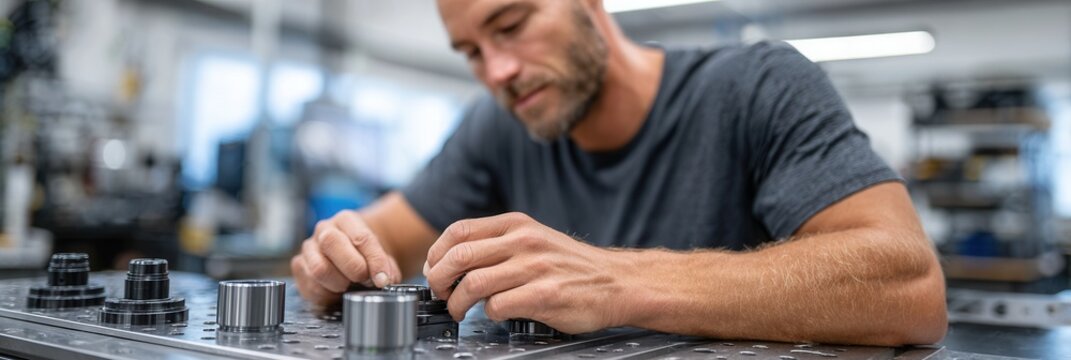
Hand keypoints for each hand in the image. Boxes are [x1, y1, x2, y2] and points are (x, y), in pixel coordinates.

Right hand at [291, 210, 402, 305]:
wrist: (351, 259)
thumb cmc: (366, 257)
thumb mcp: (382, 258)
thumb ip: (386, 268)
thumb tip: (384, 280)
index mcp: (346, 220)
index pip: (361, 237)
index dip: (374, 261)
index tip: (383, 279)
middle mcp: (324, 230)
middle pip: (331, 243)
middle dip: (353, 268)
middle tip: (364, 280)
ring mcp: (308, 248)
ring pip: (319, 268)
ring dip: (339, 283)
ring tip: (349, 286)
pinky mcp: (299, 267)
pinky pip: (310, 285)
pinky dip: (326, 294)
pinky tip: (336, 291)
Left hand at [424, 212, 632, 333]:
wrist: (616, 282)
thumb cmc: (572, 266)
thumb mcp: (534, 239)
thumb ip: (498, 243)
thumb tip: (453, 259)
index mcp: (516, 225)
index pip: (458, 231)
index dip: (437, 254)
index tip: (435, 270)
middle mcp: (524, 242)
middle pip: (459, 256)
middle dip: (439, 280)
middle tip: (441, 294)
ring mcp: (535, 268)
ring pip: (474, 284)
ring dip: (458, 302)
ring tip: (460, 310)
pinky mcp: (545, 296)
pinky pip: (498, 306)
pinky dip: (488, 314)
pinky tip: (494, 314)